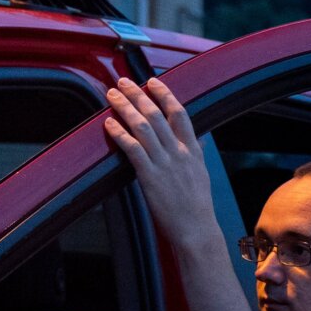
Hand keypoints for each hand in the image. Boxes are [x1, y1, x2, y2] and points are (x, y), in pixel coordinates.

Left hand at [104, 77, 218, 249]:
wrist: (196, 229)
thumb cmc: (197, 205)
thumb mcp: (201, 174)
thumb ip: (196, 154)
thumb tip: (198, 141)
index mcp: (192, 150)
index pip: (180, 113)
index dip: (165, 94)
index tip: (152, 81)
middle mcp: (179, 152)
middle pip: (157, 115)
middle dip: (138, 95)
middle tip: (123, 82)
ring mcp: (165, 164)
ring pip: (144, 127)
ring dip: (125, 108)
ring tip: (112, 96)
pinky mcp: (150, 177)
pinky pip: (133, 149)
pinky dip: (120, 134)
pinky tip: (109, 123)